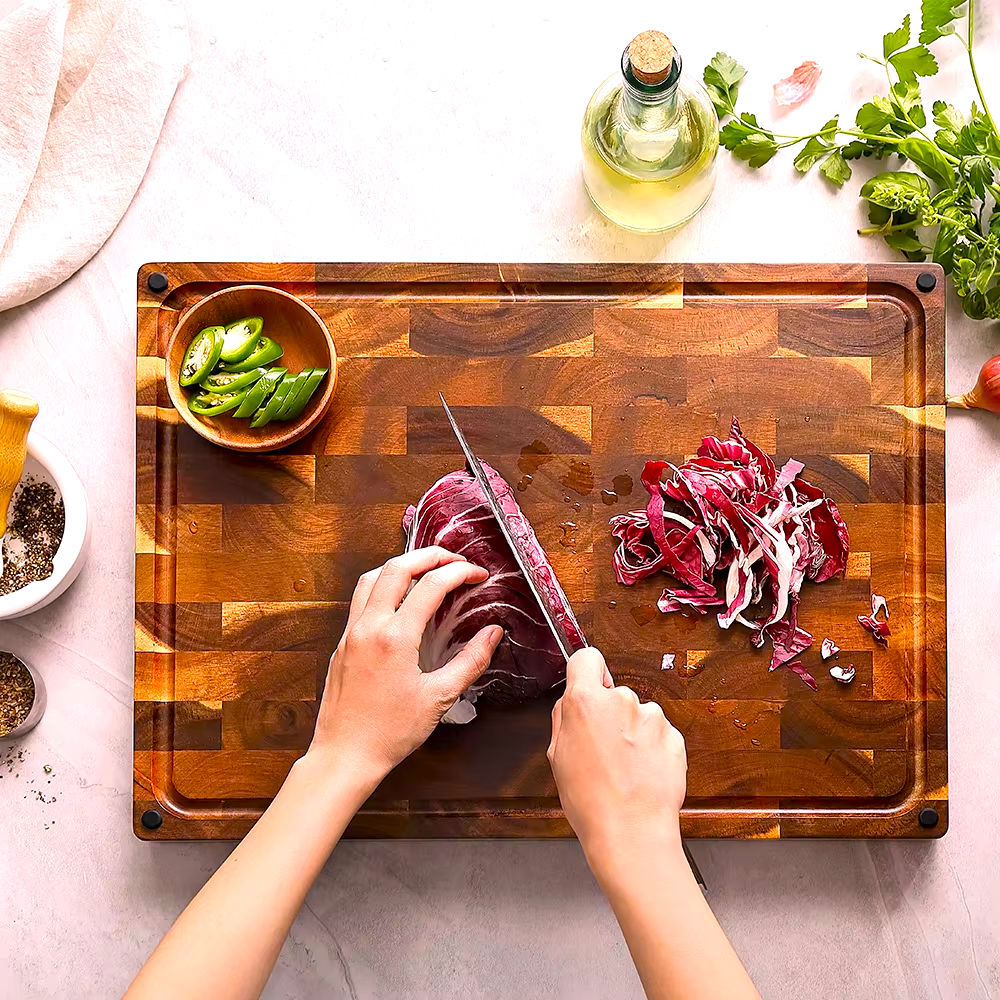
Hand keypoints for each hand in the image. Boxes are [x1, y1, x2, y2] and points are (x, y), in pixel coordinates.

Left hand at [309, 546, 502, 781]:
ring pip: (372, 577)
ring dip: (400, 565)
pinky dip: (383, 586)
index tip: (478, 575)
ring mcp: (351, 633)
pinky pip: (360, 600)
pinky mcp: (342, 644)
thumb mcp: (439, 698)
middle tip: (454, 559)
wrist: (344, 756)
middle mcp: (369, 627)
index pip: (431, 585)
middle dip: (429, 555)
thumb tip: (493, 633)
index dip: (459, 573)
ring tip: (426, 569)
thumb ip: (471, 661)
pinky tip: (399, 600)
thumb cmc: (390, 733)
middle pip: (397, 567)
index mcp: (395, 638)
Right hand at [547, 647, 687, 880]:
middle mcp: (622, 700)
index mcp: (586, 701)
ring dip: (633, 734)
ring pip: (638, 716)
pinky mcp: (674, 736)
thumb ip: (565, 719)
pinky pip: (659, 735)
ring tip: (624, 770)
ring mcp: (652, 717)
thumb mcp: (556, 756)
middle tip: (602, 751)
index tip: (589, 684)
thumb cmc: (591, 801)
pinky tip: (643, 775)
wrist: (631, 832)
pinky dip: (653, 750)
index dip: (586, 671)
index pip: (586, 658)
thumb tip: (572, 703)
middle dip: (609, 714)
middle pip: (614, 693)